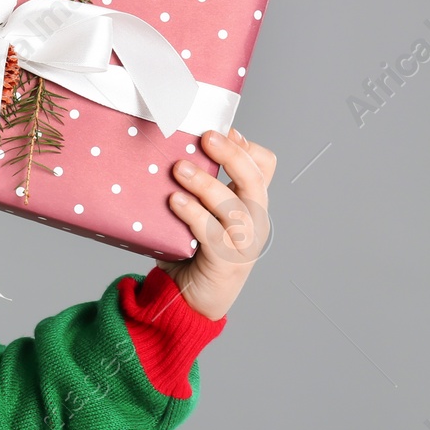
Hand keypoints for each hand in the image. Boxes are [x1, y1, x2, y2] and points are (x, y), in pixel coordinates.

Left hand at [154, 127, 275, 320]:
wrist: (189, 300)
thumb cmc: (190, 251)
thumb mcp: (197, 213)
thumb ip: (192, 188)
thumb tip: (165, 151)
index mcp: (249, 205)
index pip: (264, 168)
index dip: (247, 147)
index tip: (225, 129)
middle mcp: (252, 222)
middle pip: (254, 182)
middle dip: (232, 156)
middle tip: (206, 137)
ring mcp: (242, 244)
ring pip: (234, 207)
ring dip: (207, 184)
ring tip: (179, 168)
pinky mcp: (225, 263)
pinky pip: (212, 234)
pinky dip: (193, 215)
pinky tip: (174, 201)